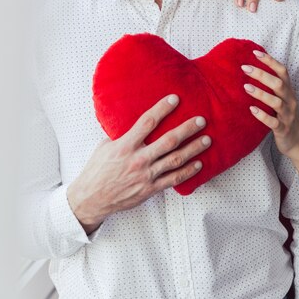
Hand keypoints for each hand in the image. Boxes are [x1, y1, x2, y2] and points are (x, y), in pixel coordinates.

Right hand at [67, 94, 210, 232]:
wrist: (91, 198)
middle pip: (168, 141)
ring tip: (207, 140)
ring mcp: (146, 175)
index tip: (174, 99)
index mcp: (125, 146)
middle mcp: (138, 160)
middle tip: (201, 120)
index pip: (147, 122)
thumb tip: (135, 122)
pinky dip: (187, 172)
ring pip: (175, 160)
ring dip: (193, 149)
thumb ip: (122, 135)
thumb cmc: (97, 170)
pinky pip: (173, 179)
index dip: (162, 109)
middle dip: (187, 129)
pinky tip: (198, 164)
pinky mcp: (150, 189)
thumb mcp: (105, 146)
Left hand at [241, 51, 298, 158]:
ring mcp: (288, 115)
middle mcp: (290, 101)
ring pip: (277, 102)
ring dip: (261, 94)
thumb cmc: (284, 116)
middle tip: (245, 68)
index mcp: (288, 91)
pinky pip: (273, 122)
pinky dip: (262, 116)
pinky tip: (251, 109)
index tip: (255, 53)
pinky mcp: (283, 129)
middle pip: (279, 84)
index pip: (282, 72)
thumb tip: (251, 70)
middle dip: (262, 74)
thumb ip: (271, 86)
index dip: (270, 61)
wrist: (298, 141)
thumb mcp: (280, 99)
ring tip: (245, 87)